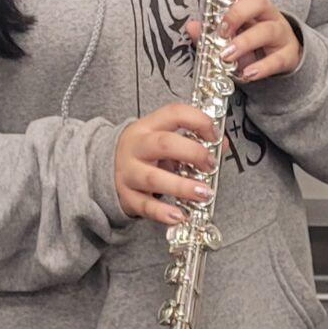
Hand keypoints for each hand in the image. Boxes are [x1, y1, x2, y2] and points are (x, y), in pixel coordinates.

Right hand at [115, 103, 219, 224]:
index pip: (174, 113)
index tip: (214, 135)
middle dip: (192, 153)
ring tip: (204, 193)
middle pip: (164, 144)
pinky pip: (145, 206)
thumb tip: (222, 145)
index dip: (198, 121)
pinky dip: (163, 213)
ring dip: (182, 186)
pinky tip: (180, 215)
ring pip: (154, 178)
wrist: (105, 165)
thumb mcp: (162, 137)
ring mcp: (129, 172)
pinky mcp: (127, 195)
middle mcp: (137, 146)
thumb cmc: (143, 151)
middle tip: (210, 164)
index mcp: (148, 126)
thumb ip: (191, 139)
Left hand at [184, 0, 301, 80]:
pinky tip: (248, 73)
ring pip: (267, 30)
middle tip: (222, 30)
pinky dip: (262, 67)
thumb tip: (191, 27)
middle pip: (259, 2)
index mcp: (254, 2)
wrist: (279, 59)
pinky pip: (277, 59)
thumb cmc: (251, 40)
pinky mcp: (286, 55)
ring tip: (227, 55)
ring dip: (245, 42)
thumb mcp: (231, 33)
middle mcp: (268, 14)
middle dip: (237, 14)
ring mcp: (280, 34)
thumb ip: (209, 30)